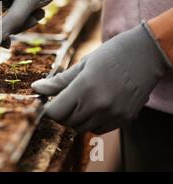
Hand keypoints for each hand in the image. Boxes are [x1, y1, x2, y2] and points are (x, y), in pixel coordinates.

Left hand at [32, 23, 168, 133]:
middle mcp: (99, 105)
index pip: (55, 111)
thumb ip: (59, 81)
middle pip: (67, 122)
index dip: (48, 108)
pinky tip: (93, 106)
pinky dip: (91, 122)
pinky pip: (99, 129)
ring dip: (75, 119)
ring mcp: (113, 114)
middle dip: (60, 113)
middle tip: (61, 99)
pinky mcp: (124, 119)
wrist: (146, 55)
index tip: (46, 102)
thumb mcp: (82, 64)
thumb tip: (37, 88)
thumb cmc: (111, 54)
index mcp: (85, 88)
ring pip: (82, 128)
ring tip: (79, 101)